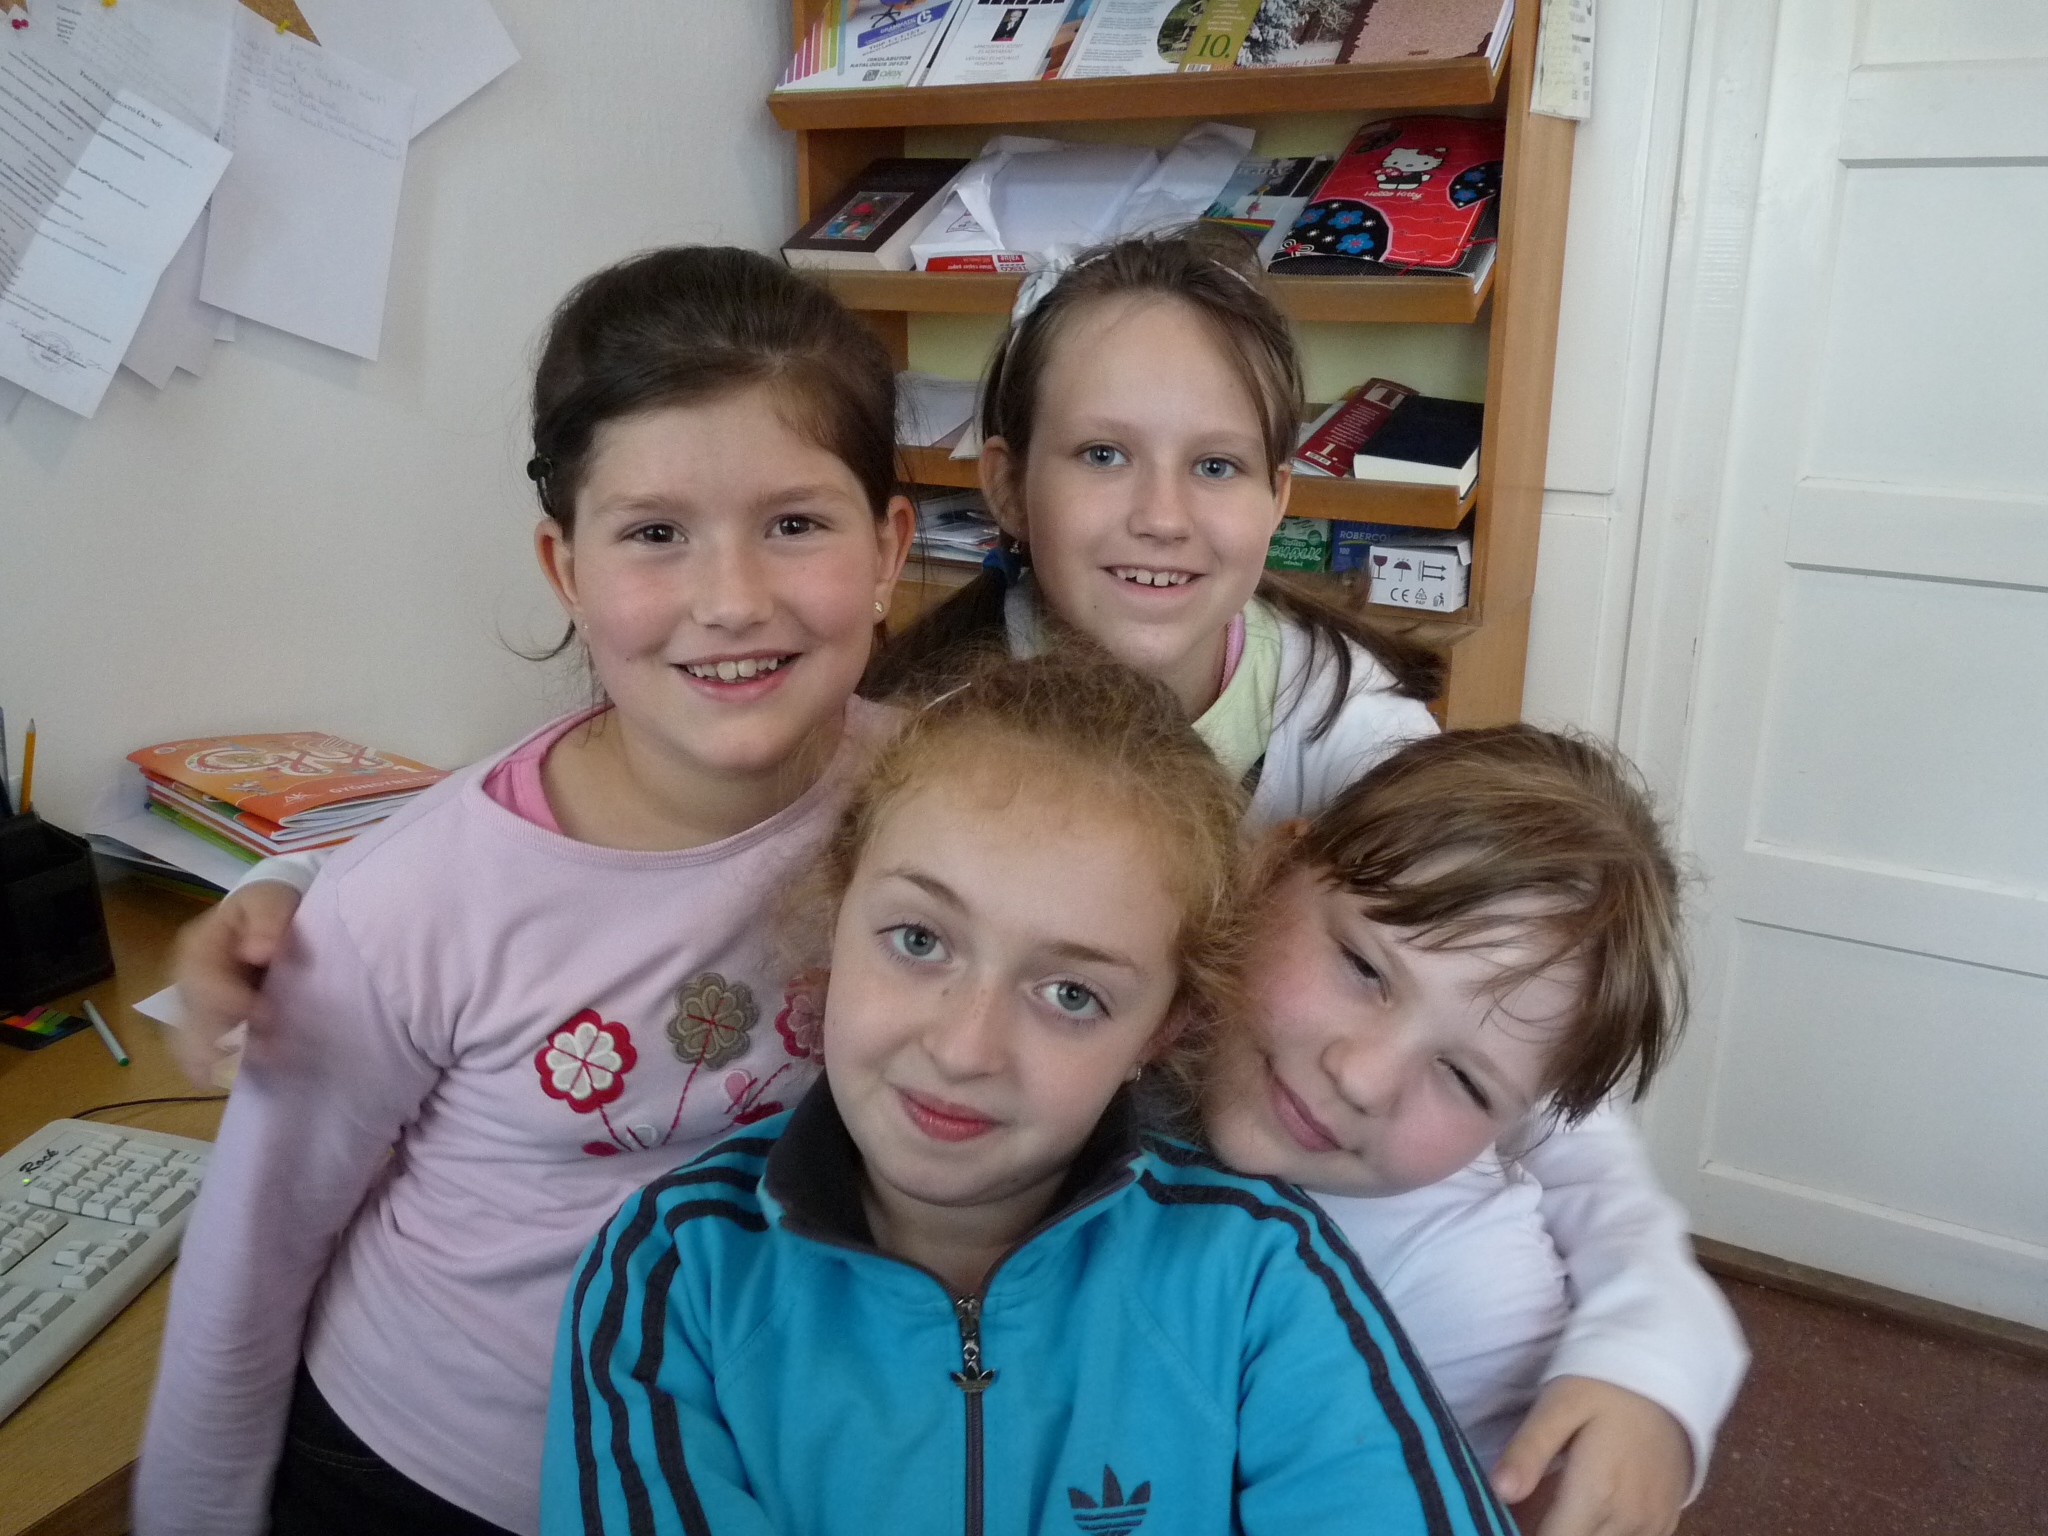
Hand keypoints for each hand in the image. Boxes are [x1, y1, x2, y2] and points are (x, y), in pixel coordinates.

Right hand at [166, 880, 302, 1087]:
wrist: (265, 914)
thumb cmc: (270, 906)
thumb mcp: (273, 901)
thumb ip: (269, 921)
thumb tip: (259, 951)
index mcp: (198, 946)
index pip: (204, 979)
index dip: (232, 1001)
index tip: (267, 1015)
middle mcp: (184, 976)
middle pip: (192, 1015)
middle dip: (224, 1040)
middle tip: (262, 1058)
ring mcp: (189, 1000)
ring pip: (185, 1036)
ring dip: (212, 1058)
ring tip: (236, 1077)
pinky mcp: (201, 1018)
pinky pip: (191, 1046)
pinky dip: (203, 1065)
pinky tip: (216, 1082)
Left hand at [1491, 1376, 1690, 1535]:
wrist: (1667, 1375)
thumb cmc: (1603, 1386)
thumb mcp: (1556, 1406)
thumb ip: (1528, 1451)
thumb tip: (1499, 1492)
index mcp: (1597, 1494)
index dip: (1526, 1534)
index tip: (1511, 1519)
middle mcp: (1628, 1519)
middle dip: (1550, 1531)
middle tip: (1534, 1504)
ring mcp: (1651, 1525)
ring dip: (1577, 1530)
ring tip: (1560, 1502)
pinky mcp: (1664, 1523)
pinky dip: (1603, 1532)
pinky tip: (1590, 1507)